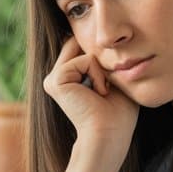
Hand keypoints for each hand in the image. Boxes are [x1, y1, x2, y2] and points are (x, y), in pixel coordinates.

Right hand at [42, 36, 138, 159]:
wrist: (110, 133)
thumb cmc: (118, 113)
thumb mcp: (113, 79)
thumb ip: (104, 59)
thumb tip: (101, 37)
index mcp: (68, 78)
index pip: (84, 47)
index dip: (101, 55)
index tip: (108, 82)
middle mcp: (57, 78)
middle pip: (82, 44)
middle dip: (101, 61)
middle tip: (106, 89)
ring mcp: (54, 79)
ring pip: (85, 51)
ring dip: (101, 71)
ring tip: (101, 92)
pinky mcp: (55, 81)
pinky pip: (84, 60)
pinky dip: (97, 74)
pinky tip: (97, 93)